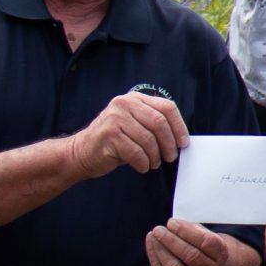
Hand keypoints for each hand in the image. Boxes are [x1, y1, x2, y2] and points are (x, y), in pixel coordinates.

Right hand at [73, 93, 187, 177]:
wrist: (81, 152)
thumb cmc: (115, 142)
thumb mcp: (136, 126)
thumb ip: (154, 125)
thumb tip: (182, 139)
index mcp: (135, 99)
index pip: (167, 107)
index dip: (179, 127)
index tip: (184, 143)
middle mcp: (124, 104)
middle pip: (160, 122)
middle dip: (169, 143)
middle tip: (171, 157)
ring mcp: (114, 118)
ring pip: (148, 139)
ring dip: (155, 156)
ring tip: (154, 163)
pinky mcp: (108, 135)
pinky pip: (136, 152)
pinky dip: (143, 163)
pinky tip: (142, 166)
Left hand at [147, 218, 239, 265]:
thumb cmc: (207, 250)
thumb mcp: (211, 238)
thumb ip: (196, 231)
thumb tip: (174, 225)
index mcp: (221, 255)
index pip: (205, 242)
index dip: (186, 231)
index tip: (172, 222)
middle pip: (190, 255)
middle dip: (171, 240)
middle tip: (159, 229)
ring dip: (160, 249)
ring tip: (153, 235)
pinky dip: (154, 256)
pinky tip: (152, 243)